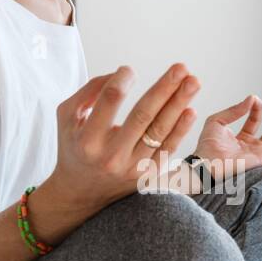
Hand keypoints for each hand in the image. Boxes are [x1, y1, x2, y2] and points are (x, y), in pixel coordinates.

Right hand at [39, 64, 200, 217]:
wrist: (80, 192)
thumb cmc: (75, 146)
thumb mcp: (68, 116)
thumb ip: (90, 91)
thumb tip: (121, 74)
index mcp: (88, 139)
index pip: (110, 100)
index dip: (123, 79)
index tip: (129, 70)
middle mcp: (111, 155)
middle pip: (143, 115)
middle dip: (164, 89)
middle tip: (181, 68)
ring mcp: (131, 168)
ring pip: (159, 131)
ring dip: (179, 104)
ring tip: (193, 82)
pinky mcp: (146, 176)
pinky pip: (167, 150)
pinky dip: (180, 130)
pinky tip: (190, 111)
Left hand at [193, 95, 261, 172]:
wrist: (207, 164)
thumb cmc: (206, 146)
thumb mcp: (217, 121)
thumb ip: (235, 110)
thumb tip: (252, 98)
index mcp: (241, 137)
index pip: (255, 119)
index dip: (256, 107)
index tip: (255, 100)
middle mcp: (253, 146)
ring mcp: (260, 154)